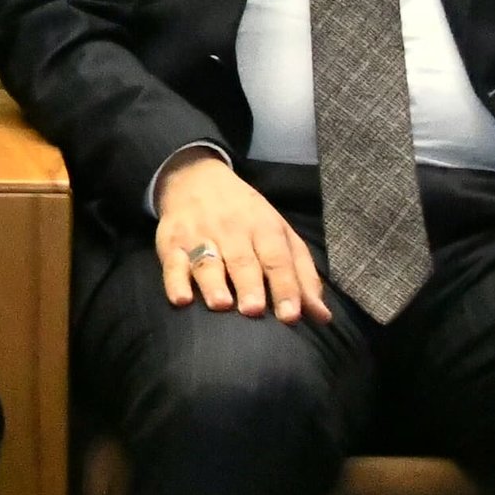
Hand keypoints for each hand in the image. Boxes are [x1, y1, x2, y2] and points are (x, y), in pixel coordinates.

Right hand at [154, 155, 326, 321]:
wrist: (195, 177)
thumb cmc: (246, 216)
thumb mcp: (279, 233)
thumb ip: (301, 275)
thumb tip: (322, 317)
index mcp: (264, 227)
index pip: (277, 258)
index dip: (285, 287)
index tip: (291, 316)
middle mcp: (232, 229)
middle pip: (243, 260)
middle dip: (249, 285)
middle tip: (254, 310)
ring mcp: (200, 235)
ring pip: (207, 261)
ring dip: (213, 283)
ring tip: (221, 304)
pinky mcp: (171, 242)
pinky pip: (171, 262)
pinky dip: (175, 281)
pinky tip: (181, 299)